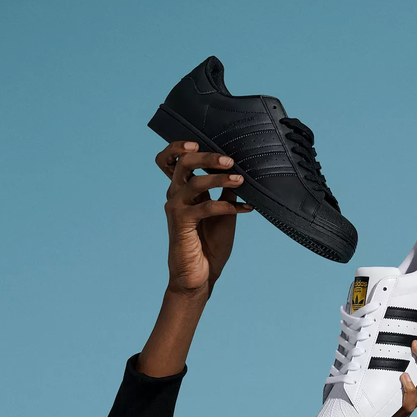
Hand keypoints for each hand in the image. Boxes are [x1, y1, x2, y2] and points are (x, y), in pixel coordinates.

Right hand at [157, 142, 251, 296]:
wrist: (202, 274)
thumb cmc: (211, 242)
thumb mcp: (224, 211)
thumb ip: (227, 190)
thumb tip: (240, 170)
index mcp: (183, 189)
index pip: (170, 160)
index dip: (177, 147)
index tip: (198, 141)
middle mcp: (176, 195)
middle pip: (182, 164)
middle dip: (207, 157)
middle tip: (230, 161)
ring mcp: (176, 209)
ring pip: (194, 183)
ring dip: (219, 179)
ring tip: (240, 180)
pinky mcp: (181, 225)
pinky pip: (205, 208)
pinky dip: (228, 206)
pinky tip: (246, 209)